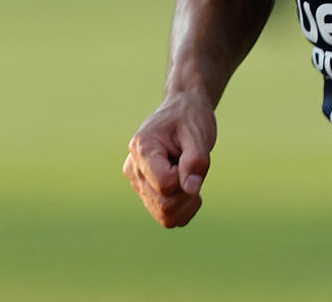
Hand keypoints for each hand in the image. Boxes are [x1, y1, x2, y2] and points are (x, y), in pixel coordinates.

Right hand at [123, 91, 216, 227]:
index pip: (165, 184)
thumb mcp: (198, 134)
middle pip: (165, 205)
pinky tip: (187, 187)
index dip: (185, 177)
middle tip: (193, 168)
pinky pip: (167, 218)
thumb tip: (192, 189)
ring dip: (186, 203)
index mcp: (142, 148)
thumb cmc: (190, 119)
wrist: (183, 112)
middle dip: (188, 193)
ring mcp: (138, 183)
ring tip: (190, 177)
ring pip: (165, 216)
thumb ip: (195, 160)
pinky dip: (184, 209)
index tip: (189, 157)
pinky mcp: (146, 193)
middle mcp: (134, 168)